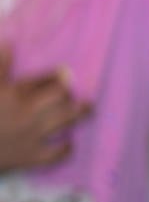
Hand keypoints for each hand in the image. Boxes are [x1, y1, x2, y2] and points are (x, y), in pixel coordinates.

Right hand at [0, 48, 88, 172]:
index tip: (64, 73)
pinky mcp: (30, 157)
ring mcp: (31, 135)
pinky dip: (66, 148)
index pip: (45, 79)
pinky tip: (69, 142)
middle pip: (62, 97)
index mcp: (14, 93)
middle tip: (74, 93)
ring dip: (79, 114)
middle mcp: (27, 112)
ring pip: (67, 120)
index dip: (57, 75)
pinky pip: (57, 154)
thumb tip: (8, 44)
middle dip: (69, 93)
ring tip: (87, 109)